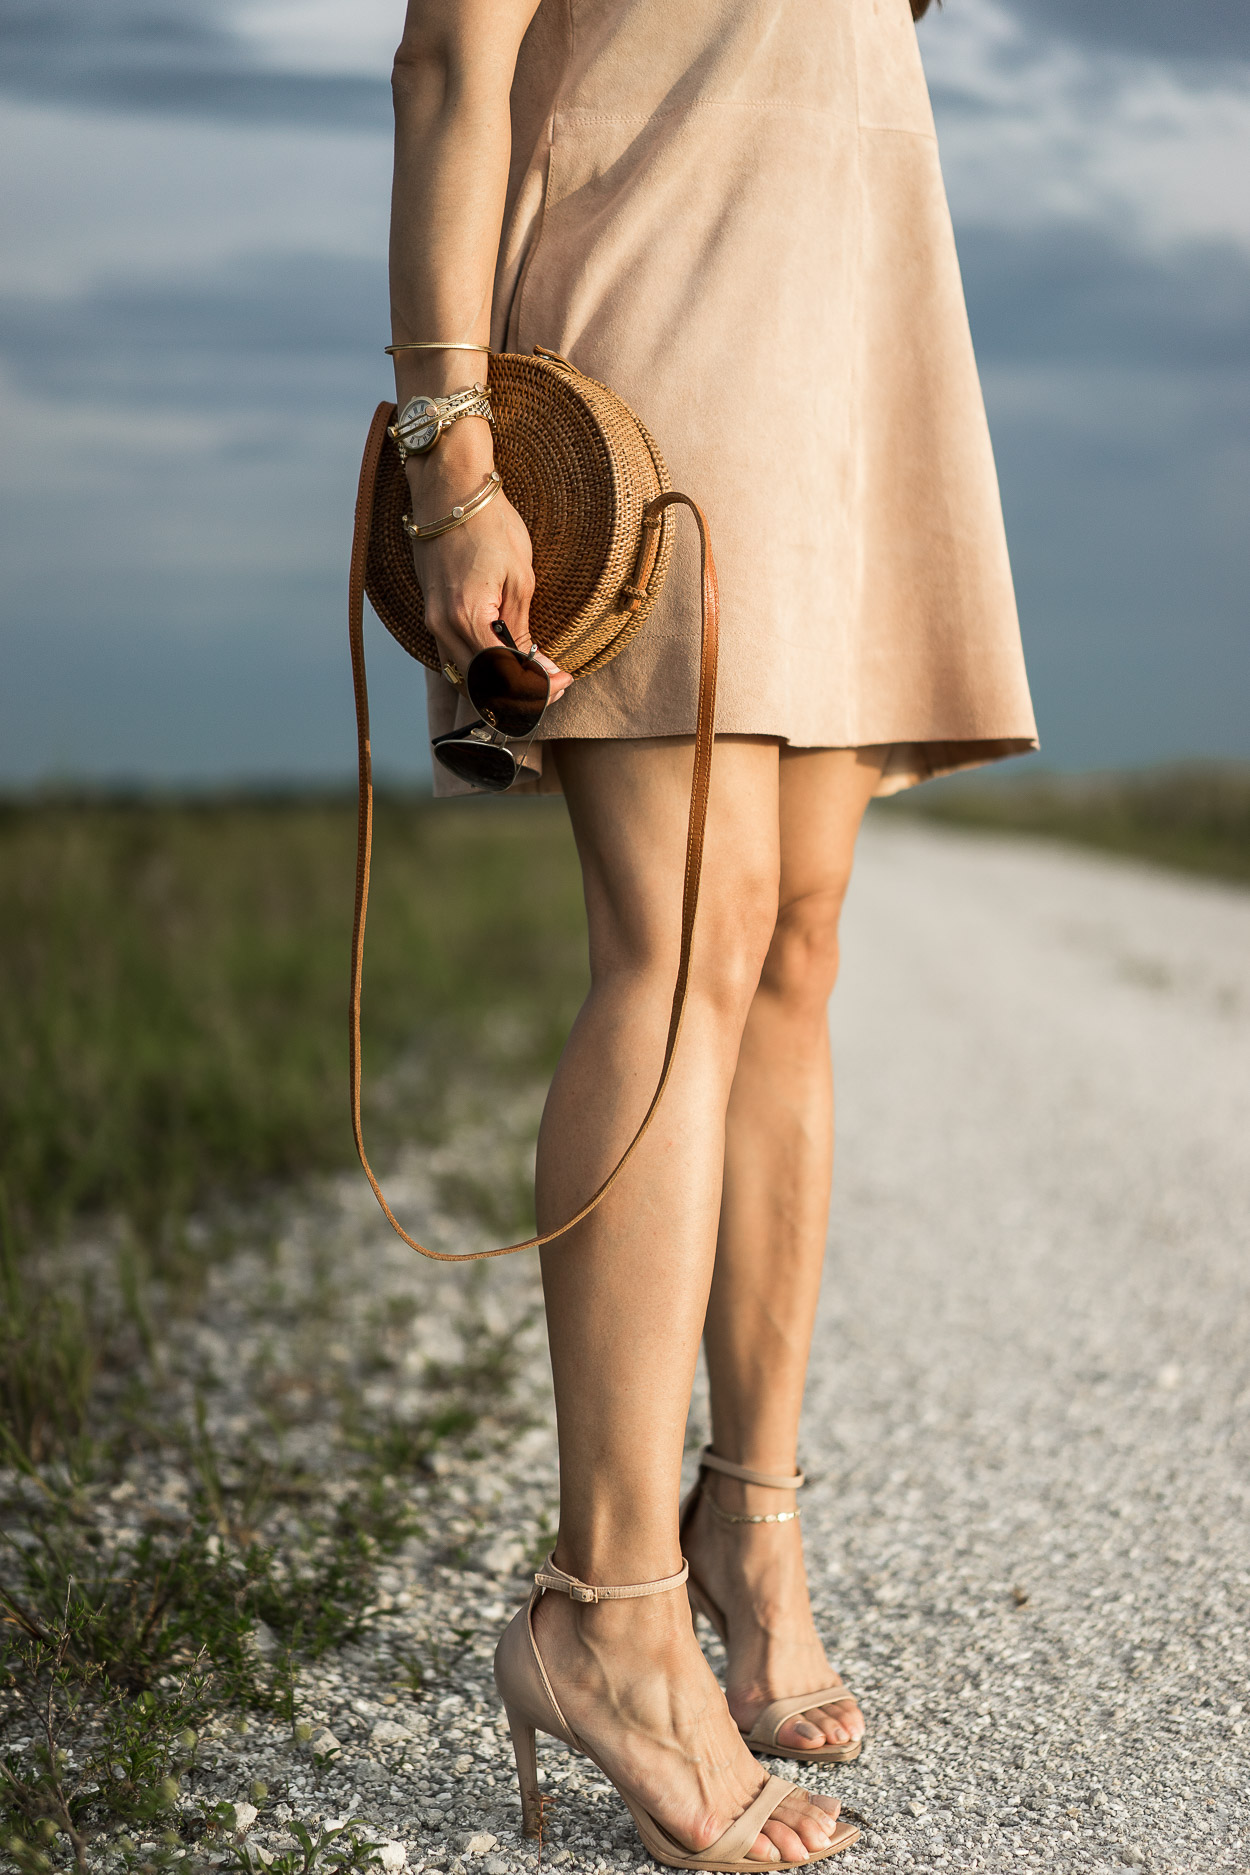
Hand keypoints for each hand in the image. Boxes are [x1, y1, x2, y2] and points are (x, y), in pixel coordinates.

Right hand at [405, 427, 571, 701]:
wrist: (449, 490)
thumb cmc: (488, 524)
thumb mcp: (519, 579)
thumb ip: (524, 632)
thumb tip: (541, 671)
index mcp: (466, 617)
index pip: (503, 676)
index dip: (537, 689)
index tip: (564, 682)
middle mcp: (442, 628)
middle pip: (482, 687)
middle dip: (522, 694)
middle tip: (555, 684)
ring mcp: (432, 623)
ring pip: (467, 678)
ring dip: (503, 685)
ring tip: (538, 674)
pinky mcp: (431, 616)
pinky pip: (457, 658)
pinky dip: (486, 668)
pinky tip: (512, 658)